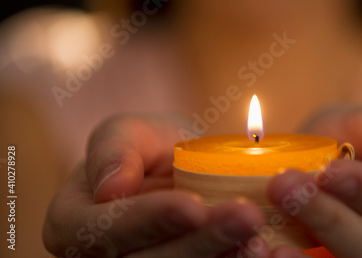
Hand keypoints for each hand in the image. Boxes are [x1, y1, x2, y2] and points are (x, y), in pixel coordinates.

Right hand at [43, 114, 305, 257]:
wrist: (177, 171)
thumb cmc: (147, 148)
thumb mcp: (127, 132)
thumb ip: (113, 151)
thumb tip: (109, 188)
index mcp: (73, 224)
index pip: (107, 229)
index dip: (150, 220)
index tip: (193, 206)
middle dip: (202, 241)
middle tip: (248, 216)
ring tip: (264, 239)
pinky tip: (270, 251)